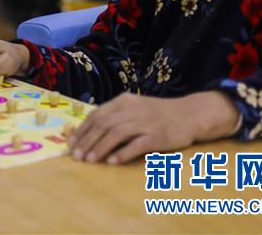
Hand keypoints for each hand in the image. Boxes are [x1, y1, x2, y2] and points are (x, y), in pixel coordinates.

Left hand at [68, 91, 240, 164]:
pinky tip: (112, 162)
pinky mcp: (157, 136)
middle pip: (104, 125)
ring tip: (89, 161)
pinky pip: (137, 145)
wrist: (190, 114)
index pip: (97, 114)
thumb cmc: (158, 113)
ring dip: (100, 148)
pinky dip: (123, 153)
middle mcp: (132, 110)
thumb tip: (89, 132)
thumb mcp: (134, 107)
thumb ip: (115, 116)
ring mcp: (145, 122)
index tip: (71, 143)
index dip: (82, 129)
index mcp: (123, 101)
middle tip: (76, 156)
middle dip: (87, 141)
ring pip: (116, 134)